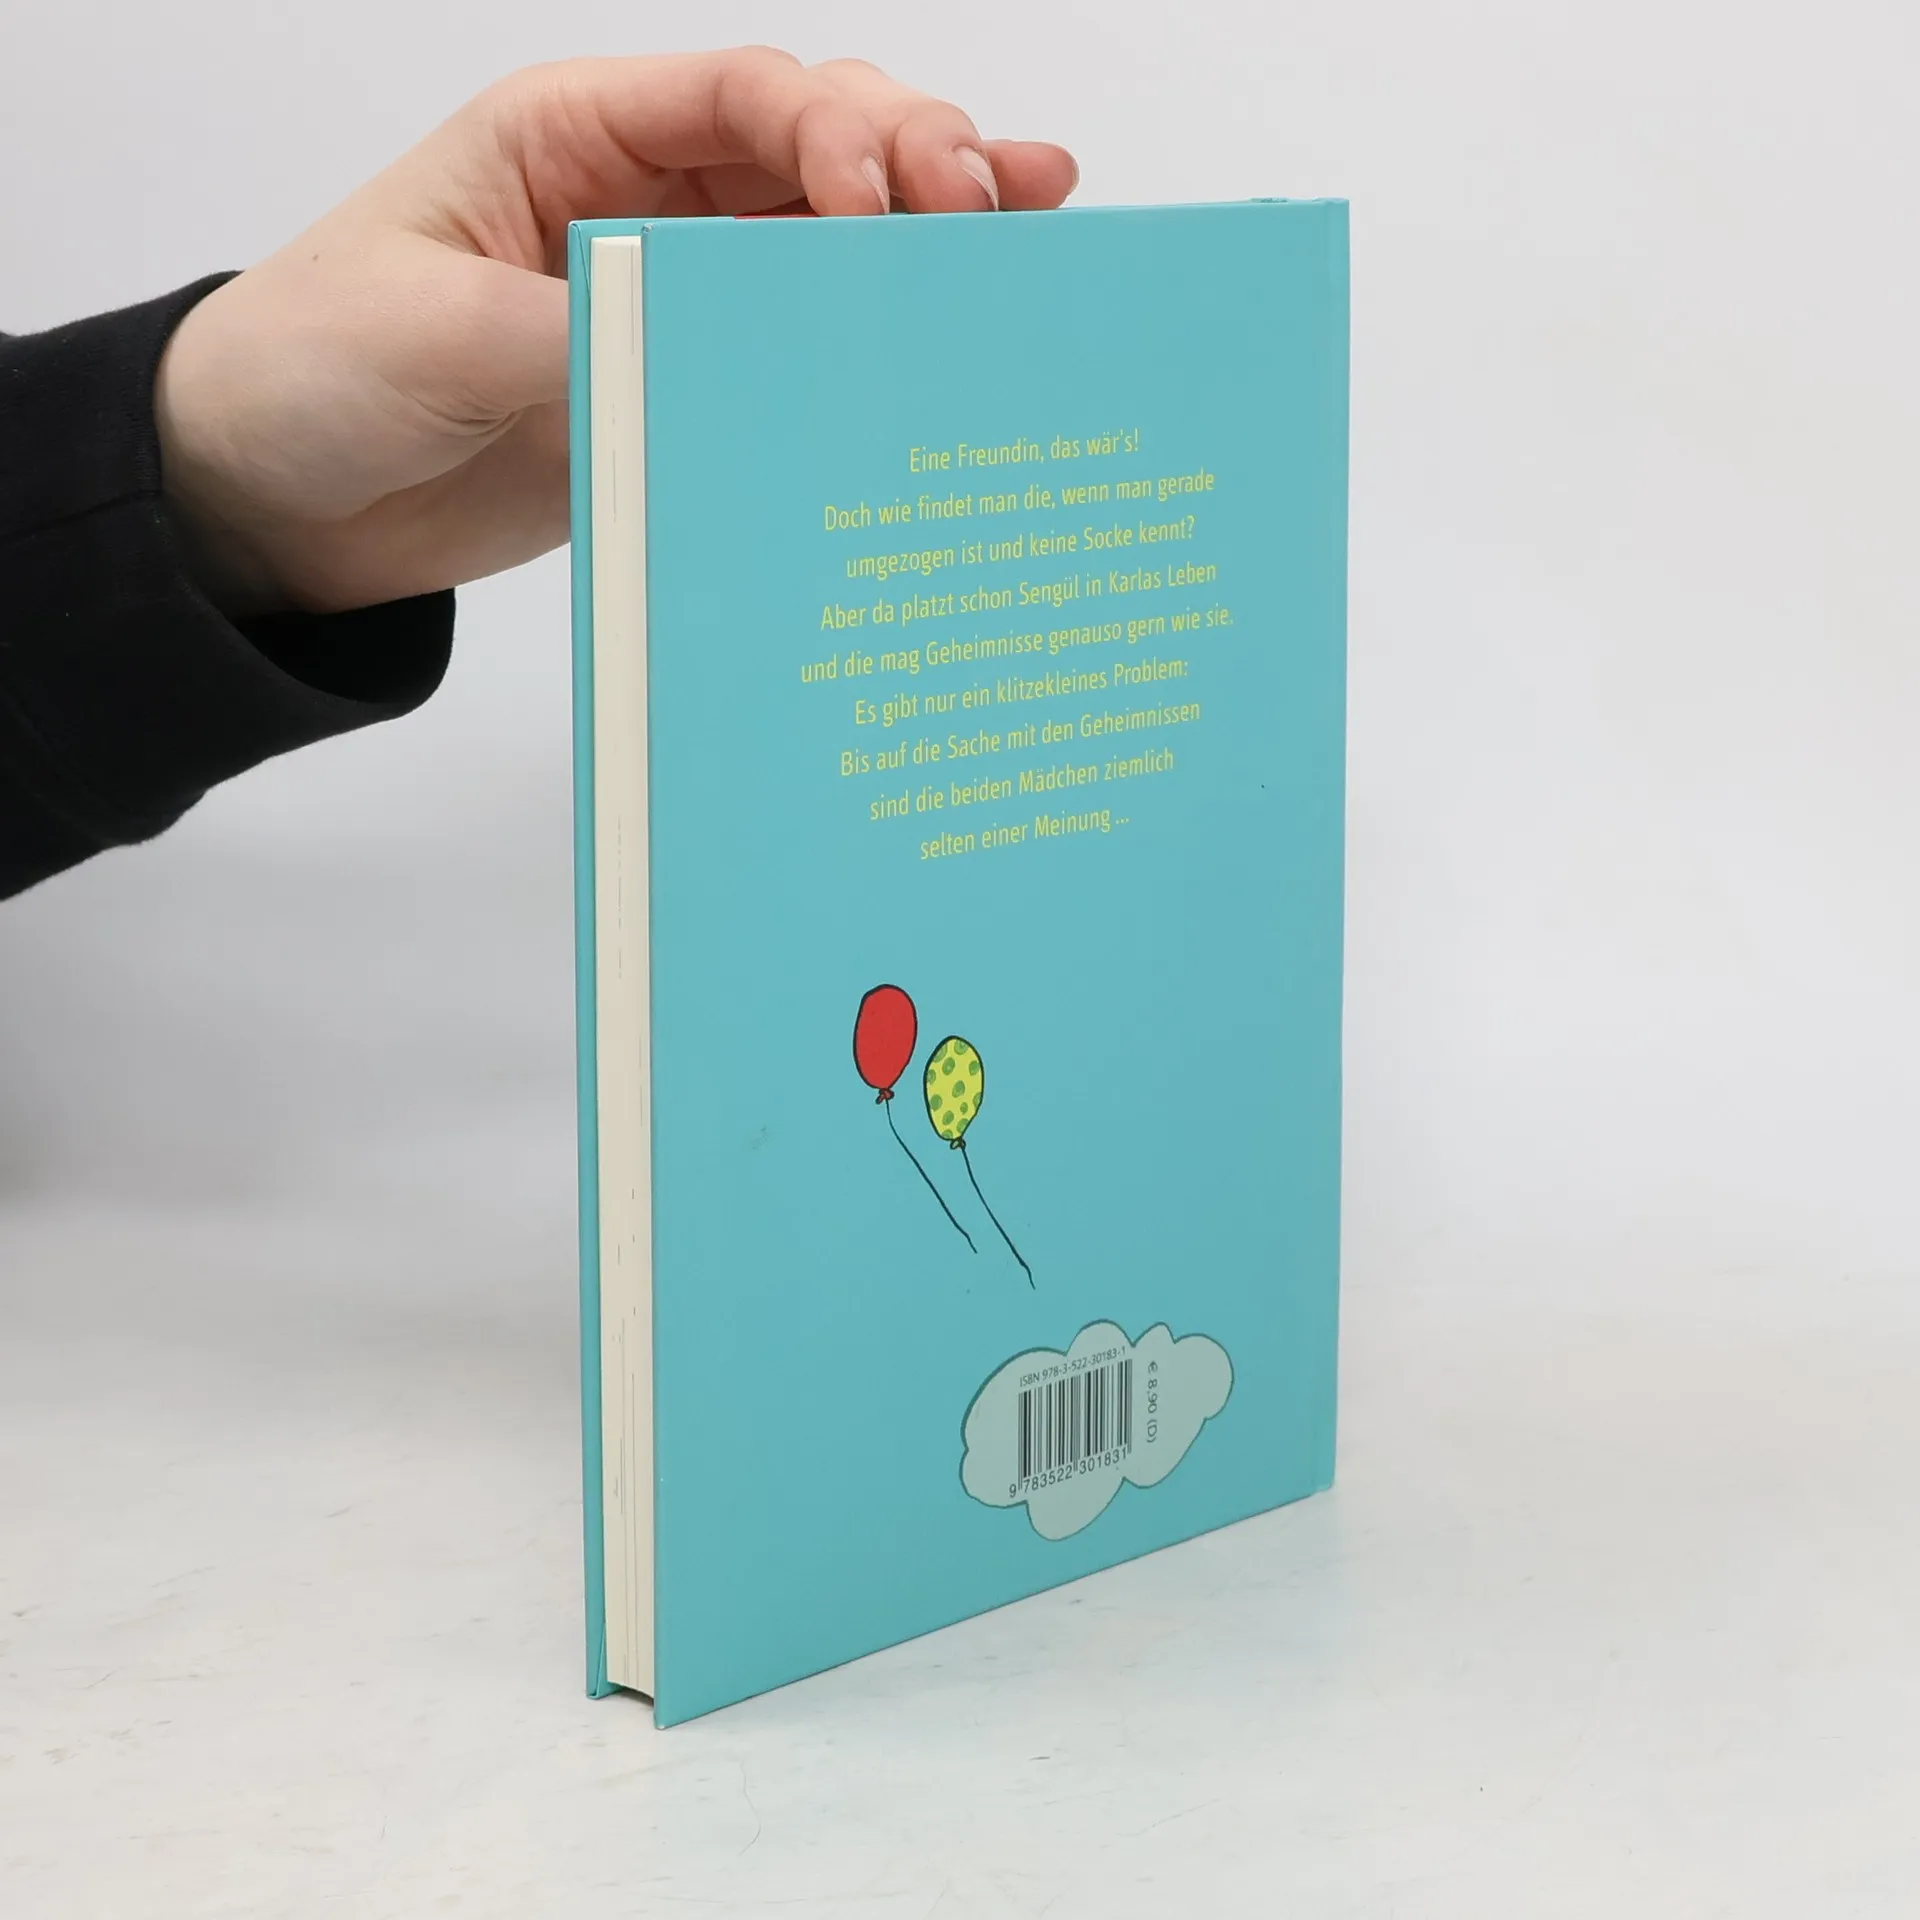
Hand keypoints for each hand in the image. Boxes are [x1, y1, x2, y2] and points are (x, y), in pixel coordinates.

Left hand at [154, 51, 1077, 616]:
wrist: (273, 501)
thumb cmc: (313, 372)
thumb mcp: (433, 334)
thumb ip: (584, 331)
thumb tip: (728, 352)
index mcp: (573, 141)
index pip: (739, 99)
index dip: (834, 132)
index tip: (885, 206)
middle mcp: (641, 203)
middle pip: (811, 149)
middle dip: (912, 163)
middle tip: (991, 212)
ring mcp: (675, 300)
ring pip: (826, 245)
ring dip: (925, 232)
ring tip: (1035, 226)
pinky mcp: (683, 390)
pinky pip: (797, 354)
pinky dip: (874, 339)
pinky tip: (953, 324)